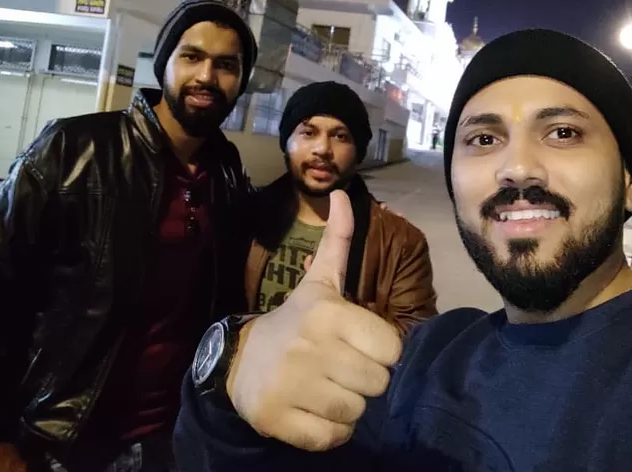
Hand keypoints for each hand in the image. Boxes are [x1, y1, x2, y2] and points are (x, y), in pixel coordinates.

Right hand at [227, 190, 402, 451]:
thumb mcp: (319, 281)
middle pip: (378, 383)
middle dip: (365, 379)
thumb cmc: (295, 321)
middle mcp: (311, 349)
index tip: (358, 344)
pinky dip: (331, 431)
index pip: (392, 349)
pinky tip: (315, 410)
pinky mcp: (279, 421)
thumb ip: (338, 240)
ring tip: (327, 387)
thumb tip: (343, 192)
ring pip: (358, 412)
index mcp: (329, 314)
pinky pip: (334, 438)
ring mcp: (293, 387)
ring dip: (348, 405)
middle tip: (341, 367)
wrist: (239, 361)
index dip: (380, 350)